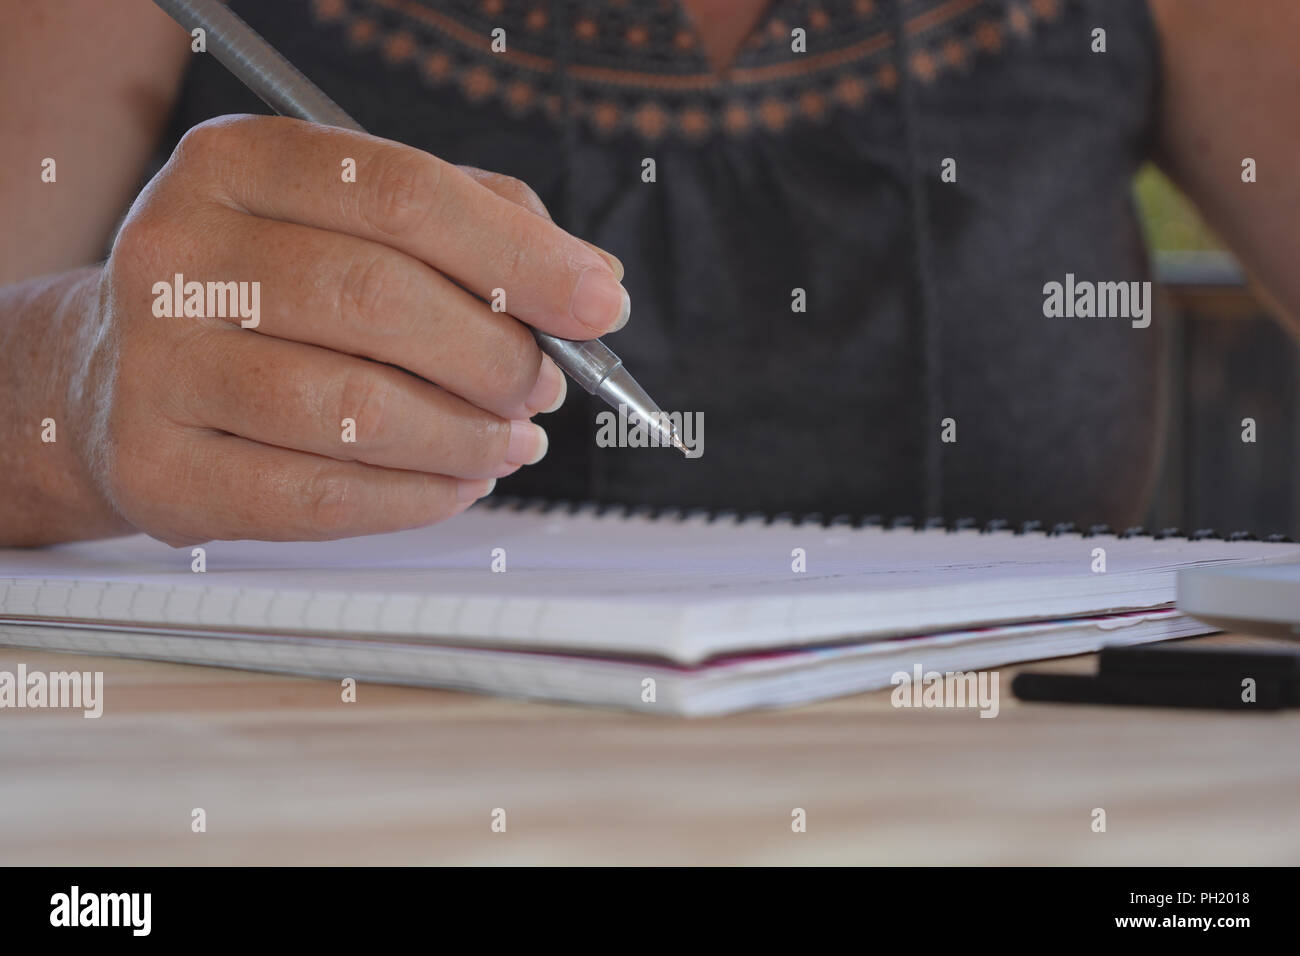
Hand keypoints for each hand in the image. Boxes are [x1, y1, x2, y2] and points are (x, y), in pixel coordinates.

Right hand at [73, 115, 628, 544]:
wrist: (119, 377)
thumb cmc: (271, 295)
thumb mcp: (353, 223)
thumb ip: (476, 227)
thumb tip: (592, 281)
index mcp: (235, 166)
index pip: (402, 195)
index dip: (519, 254)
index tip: (601, 303)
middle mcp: (176, 255)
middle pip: (380, 300)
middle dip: (496, 356)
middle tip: (545, 387)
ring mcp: (154, 366)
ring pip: (355, 409)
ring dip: (466, 437)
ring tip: (512, 441)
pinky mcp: (158, 469)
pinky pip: (320, 497)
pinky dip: (416, 499)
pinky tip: (456, 483)